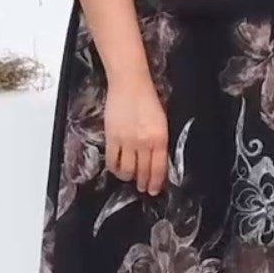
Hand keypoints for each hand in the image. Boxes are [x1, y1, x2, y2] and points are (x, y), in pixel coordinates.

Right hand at [104, 74, 168, 195]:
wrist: (130, 83)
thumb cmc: (147, 97)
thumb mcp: (162, 121)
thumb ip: (159, 141)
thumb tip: (156, 158)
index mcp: (160, 138)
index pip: (158, 168)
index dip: (155, 182)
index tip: (153, 189)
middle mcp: (144, 143)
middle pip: (143, 171)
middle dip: (143, 182)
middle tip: (142, 187)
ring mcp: (127, 141)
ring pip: (127, 169)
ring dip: (128, 177)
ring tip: (129, 178)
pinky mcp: (112, 137)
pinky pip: (112, 161)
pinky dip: (115, 169)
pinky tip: (117, 169)